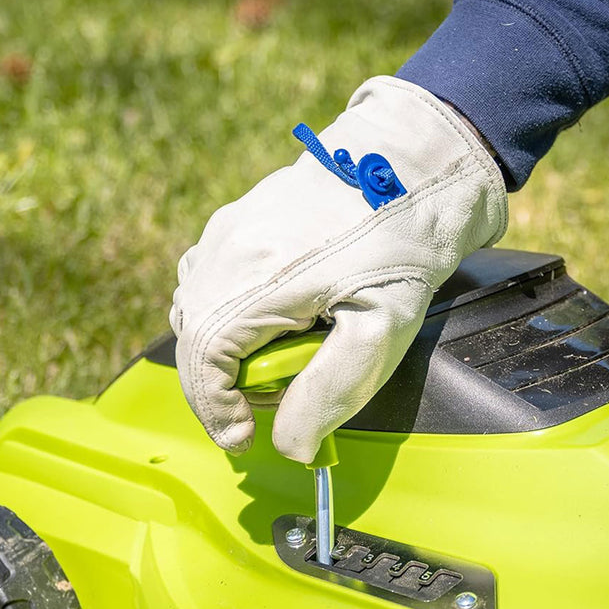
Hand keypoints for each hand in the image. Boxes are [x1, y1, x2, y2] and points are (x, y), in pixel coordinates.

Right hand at [169, 76, 506, 462]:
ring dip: (227, 351)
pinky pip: (213, 281)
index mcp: (252, 280)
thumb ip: (329, 393)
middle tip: (272, 404)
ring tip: (282, 361)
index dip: (216, 411)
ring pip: (198, 310)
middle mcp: (226, 250)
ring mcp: (229, 229)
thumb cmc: (403, 245)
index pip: (202, 364)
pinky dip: (232, 316)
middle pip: (194, 340)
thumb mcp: (379, 332)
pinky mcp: (241, 219)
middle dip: (223, 387)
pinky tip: (278, 322)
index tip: (243, 438)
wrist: (415, 162)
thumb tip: (291, 446)